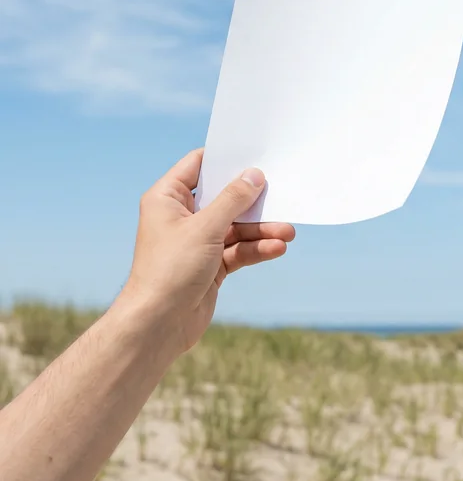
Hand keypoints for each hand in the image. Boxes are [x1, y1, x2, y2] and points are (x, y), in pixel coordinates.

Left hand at [119, 148, 294, 356]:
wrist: (158, 325)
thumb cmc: (170, 270)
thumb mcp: (205, 228)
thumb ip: (232, 200)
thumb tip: (254, 175)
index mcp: (168, 198)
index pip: (198, 166)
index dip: (225, 159)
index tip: (254, 155)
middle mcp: (181, 216)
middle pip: (223, 198)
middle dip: (253, 201)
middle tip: (280, 195)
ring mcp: (197, 241)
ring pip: (235, 227)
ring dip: (260, 229)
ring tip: (287, 232)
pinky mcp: (210, 265)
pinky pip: (238, 250)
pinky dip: (256, 249)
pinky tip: (276, 248)